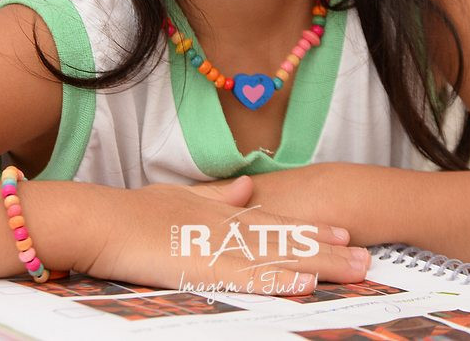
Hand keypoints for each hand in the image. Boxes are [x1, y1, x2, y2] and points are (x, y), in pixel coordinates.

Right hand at [79, 175, 368, 295]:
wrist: (101, 220)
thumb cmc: (131, 212)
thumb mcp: (179, 196)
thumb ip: (217, 194)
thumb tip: (249, 184)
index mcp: (222, 212)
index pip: (277, 221)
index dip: (312, 228)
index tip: (343, 231)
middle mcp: (229, 227)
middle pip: (288, 239)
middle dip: (330, 249)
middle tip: (368, 256)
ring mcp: (220, 247)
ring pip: (280, 257)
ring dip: (320, 265)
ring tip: (355, 270)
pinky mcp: (204, 267)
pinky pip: (250, 276)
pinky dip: (279, 279)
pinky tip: (307, 284)